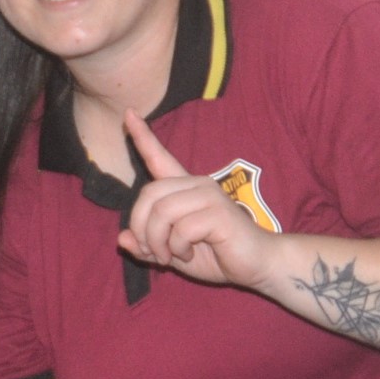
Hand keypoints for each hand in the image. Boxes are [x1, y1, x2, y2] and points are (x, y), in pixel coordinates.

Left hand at [119, 111, 276, 289]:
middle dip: (141, 228)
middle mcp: (197, 185)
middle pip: (149, 194)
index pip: (159, 158)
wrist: (257, 264)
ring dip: (157, 242)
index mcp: (185, 190)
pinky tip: (187, 255)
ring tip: (169, 257)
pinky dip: (177, 249)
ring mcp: (210, 195)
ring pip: (162, 212)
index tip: (128, 114)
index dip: (142, 138)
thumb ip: (148, 246)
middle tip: (151, 252)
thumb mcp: (173, 254)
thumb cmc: (216, 256)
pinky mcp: (219, 212)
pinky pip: (181, 229)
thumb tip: (122, 238)